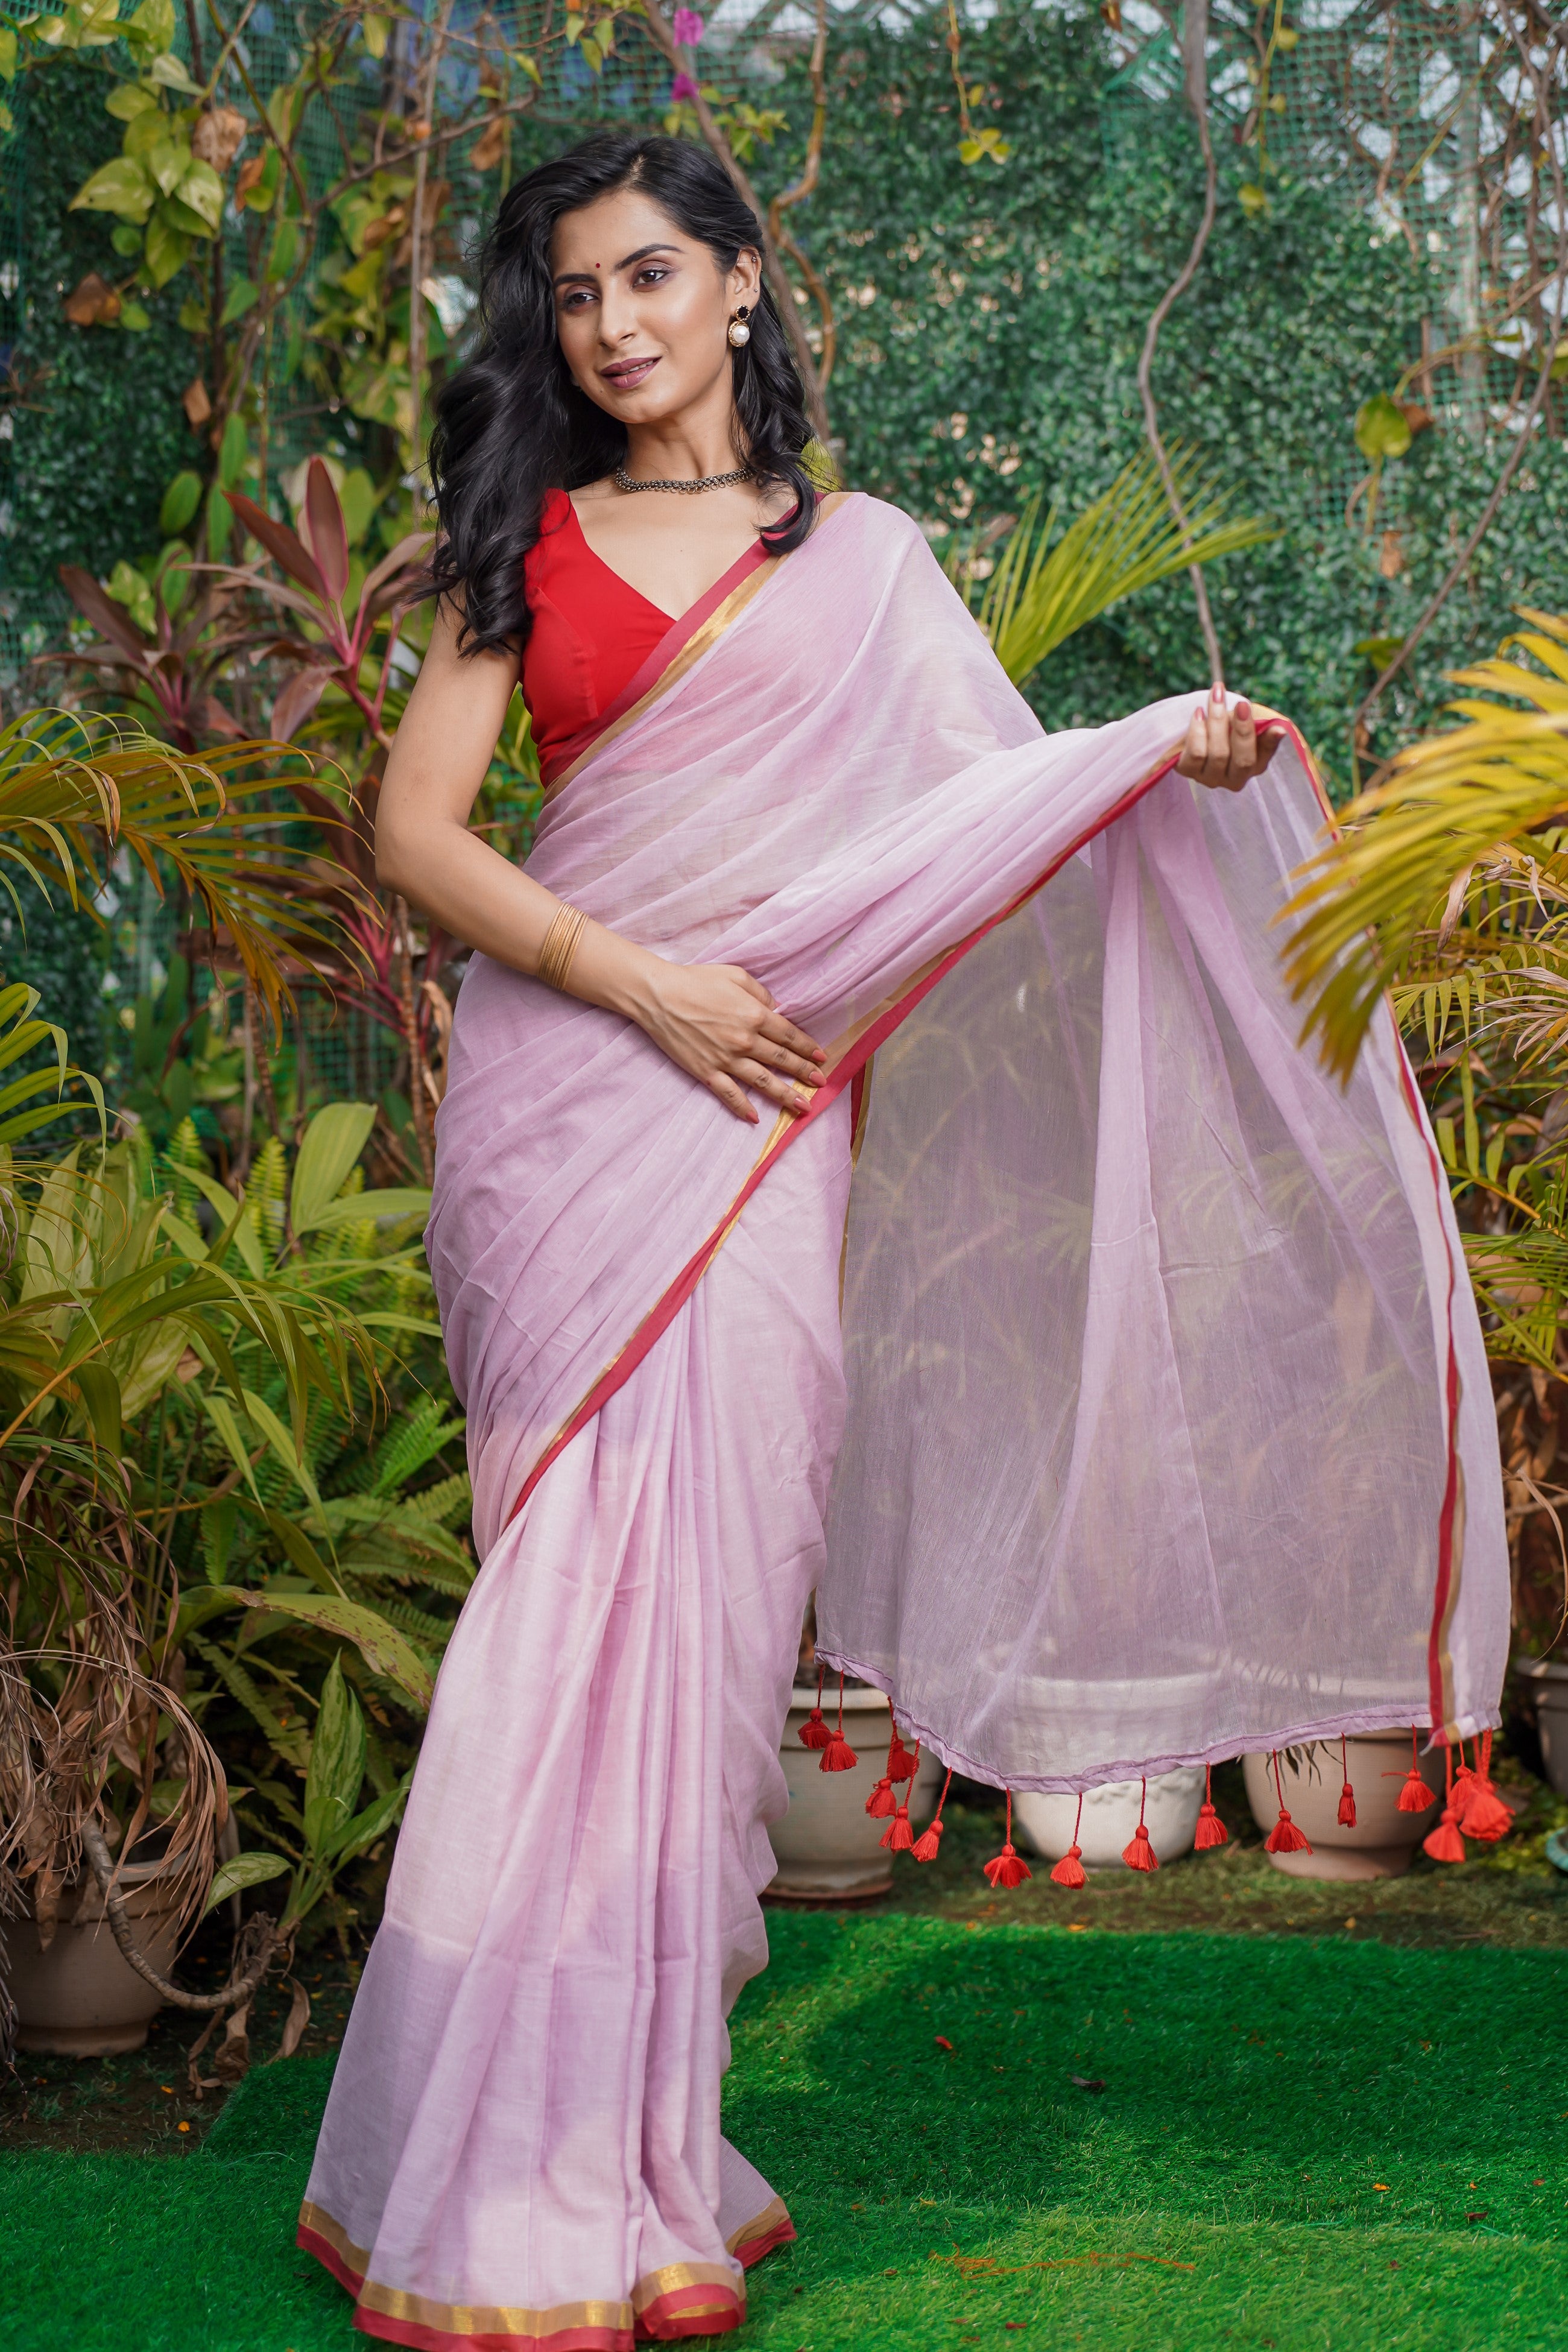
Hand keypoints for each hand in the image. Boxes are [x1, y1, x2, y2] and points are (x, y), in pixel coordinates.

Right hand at [626, 955, 826, 1125]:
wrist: (658, 996)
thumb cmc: (696, 980)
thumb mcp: (736, 975)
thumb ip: (761, 993)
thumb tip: (777, 1009)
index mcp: (754, 1014)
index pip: (788, 1035)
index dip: (807, 1047)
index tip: (821, 1057)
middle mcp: (744, 1039)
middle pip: (781, 1060)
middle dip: (804, 1072)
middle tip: (820, 1083)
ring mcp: (725, 1058)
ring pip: (762, 1081)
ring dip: (785, 1095)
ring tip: (803, 1107)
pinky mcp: (706, 1071)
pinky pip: (728, 1093)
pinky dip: (742, 1107)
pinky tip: (755, 1118)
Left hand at [1177, 681, 1285, 793]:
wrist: (1198, 734)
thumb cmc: (1228, 729)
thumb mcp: (1248, 727)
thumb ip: (1262, 729)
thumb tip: (1280, 729)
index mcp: (1256, 766)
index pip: (1265, 754)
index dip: (1270, 740)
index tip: (1277, 726)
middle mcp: (1234, 779)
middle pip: (1242, 759)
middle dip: (1243, 728)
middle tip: (1242, 703)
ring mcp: (1211, 778)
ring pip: (1218, 753)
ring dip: (1218, 720)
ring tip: (1217, 696)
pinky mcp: (1189, 772)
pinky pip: (1195, 754)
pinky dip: (1197, 731)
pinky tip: (1199, 712)